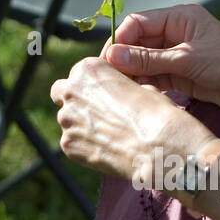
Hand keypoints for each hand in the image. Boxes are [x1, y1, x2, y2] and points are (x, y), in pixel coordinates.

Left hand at [50, 56, 219, 185]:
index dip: (92, 86)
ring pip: (67, 121)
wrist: (157, 146)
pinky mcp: (68, 145)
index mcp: (88, 69)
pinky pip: (71, 143)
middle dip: (75, 101)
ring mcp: (67, 120)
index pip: (79, 73)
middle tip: (96, 114)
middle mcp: (71, 91)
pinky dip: (84, 146)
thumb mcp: (141, 87)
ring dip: (81, 126)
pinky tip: (105, 150)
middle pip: (61, 93)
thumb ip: (118, 88)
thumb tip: (116, 96)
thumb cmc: (156, 113)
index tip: (103, 97)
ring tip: (108, 136)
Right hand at [100, 4, 219, 117]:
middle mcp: (177, 33)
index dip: (119, 40)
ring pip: (145, 62)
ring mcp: (180, 55)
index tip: (107, 61)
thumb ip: (149, 60)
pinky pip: (156, 78)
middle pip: (138, 42)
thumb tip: (112, 56)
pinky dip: (145, 85)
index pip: (138, 22)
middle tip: (107, 79)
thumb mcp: (187, 60)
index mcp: (180, 17)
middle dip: (122, 58)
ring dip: (132, 74)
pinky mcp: (184, 76)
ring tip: (117, 90)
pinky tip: (134, 96)